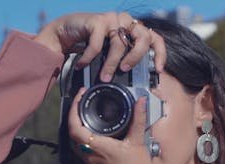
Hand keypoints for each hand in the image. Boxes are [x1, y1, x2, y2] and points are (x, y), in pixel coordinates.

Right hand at [34, 12, 165, 81]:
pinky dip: (89, 57)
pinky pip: (98, 44)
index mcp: (133, 31)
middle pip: (143, 38)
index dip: (161, 54)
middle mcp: (126, 22)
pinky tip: (83, 64)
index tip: (158, 70)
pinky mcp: (98, 20)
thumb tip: (134, 82)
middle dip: (135, 57)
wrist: (63, 33)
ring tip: (104, 76)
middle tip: (124, 69)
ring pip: (120, 43)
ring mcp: (113, 19)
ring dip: (111, 63)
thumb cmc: (88, 45)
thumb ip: (121, 60)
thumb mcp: (109, 55)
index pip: (155, 38)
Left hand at [68, 88, 157, 163]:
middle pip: (72, 131)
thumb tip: (140, 100)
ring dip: (77, 125)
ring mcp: (89, 162)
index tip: (80, 95)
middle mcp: (88, 154)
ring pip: (75, 140)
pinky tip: (94, 130)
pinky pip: (82, 147)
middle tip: (82, 101)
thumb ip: (138, 119)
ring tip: (86, 112)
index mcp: (96, 147)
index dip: (73, 108)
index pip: (74, 126)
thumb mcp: (139, 142)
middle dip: (74, 114)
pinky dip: (83, 135)